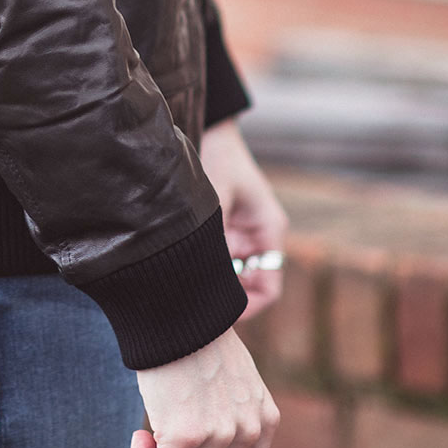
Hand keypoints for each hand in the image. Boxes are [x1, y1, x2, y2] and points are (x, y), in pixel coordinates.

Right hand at [131, 326, 278, 447]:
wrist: (178, 306)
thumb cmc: (196, 335)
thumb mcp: (233, 377)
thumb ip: (232, 412)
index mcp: (265, 420)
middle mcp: (248, 433)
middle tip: (162, 445)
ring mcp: (219, 437)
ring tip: (148, 437)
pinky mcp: (185, 435)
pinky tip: (138, 438)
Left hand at [201, 120, 288, 319]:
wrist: (212, 132)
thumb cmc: (220, 158)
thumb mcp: (216, 196)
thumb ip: (213, 234)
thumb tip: (202, 271)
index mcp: (269, 232)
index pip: (269, 289)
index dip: (248, 308)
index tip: (220, 316)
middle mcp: (258, 240)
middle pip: (248, 289)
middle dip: (225, 300)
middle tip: (193, 311)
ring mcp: (239, 237)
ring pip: (229, 277)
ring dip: (211, 283)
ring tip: (182, 291)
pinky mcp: (222, 232)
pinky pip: (216, 260)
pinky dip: (202, 268)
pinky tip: (178, 270)